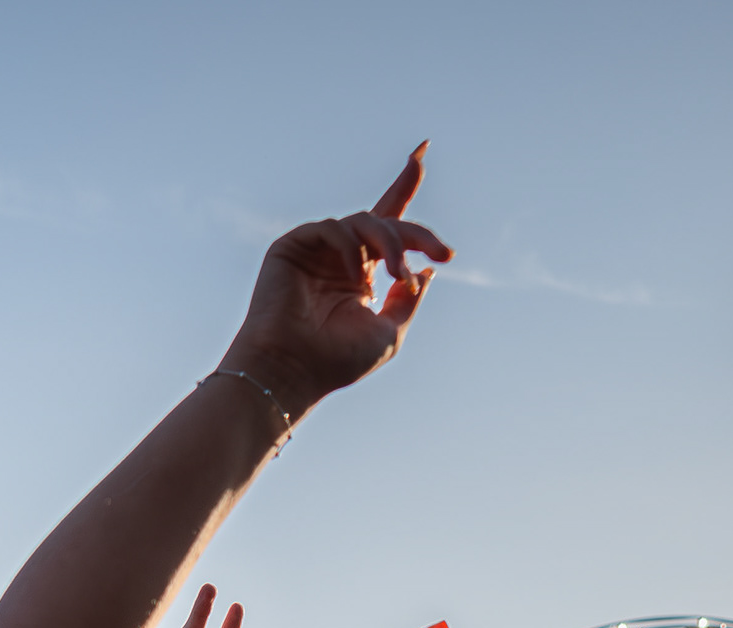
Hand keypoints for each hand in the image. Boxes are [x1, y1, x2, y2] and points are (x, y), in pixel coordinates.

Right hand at [220, 148, 449, 418]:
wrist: (291, 371)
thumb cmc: (335, 361)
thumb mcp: (389, 333)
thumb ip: (408, 299)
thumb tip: (427, 270)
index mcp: (361, 274)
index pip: (388, 226)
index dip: (405, 187)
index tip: (422, 152)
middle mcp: (340, 257)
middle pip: (385, 220)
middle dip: (416, 234)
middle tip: (441, 253)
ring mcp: (317, 249)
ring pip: (365, 222)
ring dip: (390, 244)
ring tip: (398, 274)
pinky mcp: (292, 245)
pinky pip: (332, 227)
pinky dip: (349, 247)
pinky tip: (354, 275)